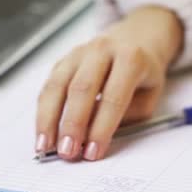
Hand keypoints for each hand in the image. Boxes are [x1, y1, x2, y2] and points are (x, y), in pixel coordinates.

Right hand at [35, 6, 182, 160]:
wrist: (137, 39)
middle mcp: (102, 50)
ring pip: (57, 86)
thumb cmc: (144, 73)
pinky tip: (42, 132)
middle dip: (72, 124)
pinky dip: (43, 112)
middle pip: (82, 89)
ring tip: (45, 146)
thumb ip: (124, 115)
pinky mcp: (63, 60)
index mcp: (131, 58)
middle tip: (68, 152)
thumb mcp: (148, 96)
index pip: (114, 97)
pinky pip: (48, 86)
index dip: (101, 128)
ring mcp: (79, 53)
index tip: (93, 152)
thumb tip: (92, 135)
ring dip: (49, 119)